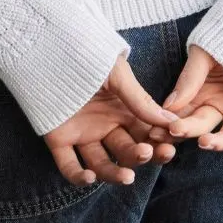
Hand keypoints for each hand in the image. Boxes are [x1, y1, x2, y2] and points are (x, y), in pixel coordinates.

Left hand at [43, 53, 181, 185]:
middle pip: (127, 151)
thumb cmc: (89, 54)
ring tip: (127, 176)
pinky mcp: (60, 139)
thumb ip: (140, 99)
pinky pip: (69, 165)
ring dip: (115, 173)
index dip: (158, 143)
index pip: (146, 135)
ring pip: (102, 164)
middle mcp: (105, 125)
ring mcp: (83, 134)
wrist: (52, 45)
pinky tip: (90, 176)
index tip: (167, 147)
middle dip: (140, 156)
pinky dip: (79, 177)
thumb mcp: (118, 74)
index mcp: (123, 110)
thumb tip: (171, 121)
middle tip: (147, 152)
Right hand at [145, 44, 222, 151]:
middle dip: (187, 130)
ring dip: (218, 142)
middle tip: (175, 131)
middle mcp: (218, 107)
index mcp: (199, 94)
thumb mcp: (203, 52)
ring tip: (206, 142)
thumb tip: (169, 105)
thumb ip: (189, 78)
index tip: (154, 131)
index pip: (181, 115)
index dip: (168, 124)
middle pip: (201, 126)